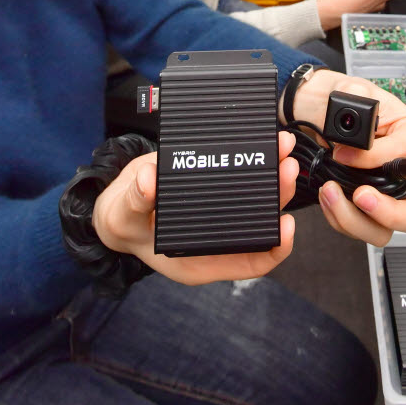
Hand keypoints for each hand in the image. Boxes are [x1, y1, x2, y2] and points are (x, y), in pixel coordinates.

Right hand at [92, 132, 298, 284]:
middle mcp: (216, 237)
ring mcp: (218, 212)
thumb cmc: (122, 218)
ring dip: (273, 173)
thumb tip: (149, 181)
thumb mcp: (123, 214)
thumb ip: (136, 201)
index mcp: (200, 258)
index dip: (275, 247)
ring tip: (284, 147)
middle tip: (287, 167)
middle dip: (278, 195)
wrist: (117, 204)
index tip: (287, 224)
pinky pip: (242, 179)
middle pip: (259, 222)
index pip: (250, 262)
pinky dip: (255, 161)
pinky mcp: (215, 188)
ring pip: (256, 197)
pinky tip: (265, 142)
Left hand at [282, 69, 405, 244]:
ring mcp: (388, 195)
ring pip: (384, 230)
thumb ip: (357, 98)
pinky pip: (360, 227)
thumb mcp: (351, 88)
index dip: (376, 160)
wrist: (318, 110)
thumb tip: (361, 123)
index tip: (344, 153)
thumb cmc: (343, 99)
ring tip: (329, 194)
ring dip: (353, 219)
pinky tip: (327, 197)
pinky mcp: (366, 208)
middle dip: (386, 212)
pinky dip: (339, 218)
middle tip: (360, 196)